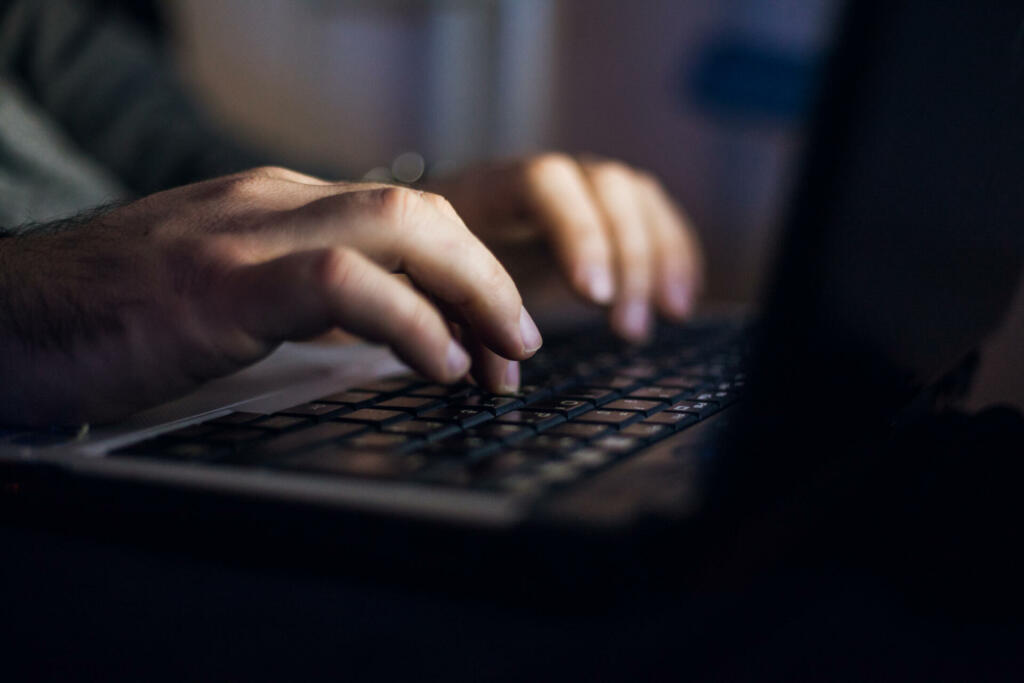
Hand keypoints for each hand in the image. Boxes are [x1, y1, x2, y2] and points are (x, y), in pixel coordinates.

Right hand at [0, 167, 540, 425]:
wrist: (6, 315)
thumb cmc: (115, 314)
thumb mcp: (231, 294)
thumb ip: (305, 297)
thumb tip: (388, 337)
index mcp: (281, 207)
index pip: (411, 219)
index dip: (474, 276)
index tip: (500, 340)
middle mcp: (274, 205)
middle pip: (424, 213)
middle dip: (491, 280)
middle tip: (522, 348)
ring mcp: (247, 237)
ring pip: (400, 227)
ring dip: (471, 293)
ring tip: (500, 358)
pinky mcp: (219, 286)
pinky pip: (341, 282)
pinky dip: (407, 321)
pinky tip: (438, 364)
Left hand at [425, 153, 702, 340]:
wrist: (435, 238)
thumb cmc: (433, 268)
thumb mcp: (435, 285)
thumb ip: (464, 316)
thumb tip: (501, 374)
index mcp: (492, 187)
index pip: (544, 183)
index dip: (578, 233)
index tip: (594, 296)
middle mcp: (545, 178)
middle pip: (606, 186)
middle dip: (629, 256)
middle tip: (627, 327)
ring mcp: (579, 189)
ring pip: (637, 198)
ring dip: (660, 257)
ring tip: (668, 316)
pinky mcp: (605, 211)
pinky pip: (655, 216)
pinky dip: (676, 254)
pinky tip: (679, 301)